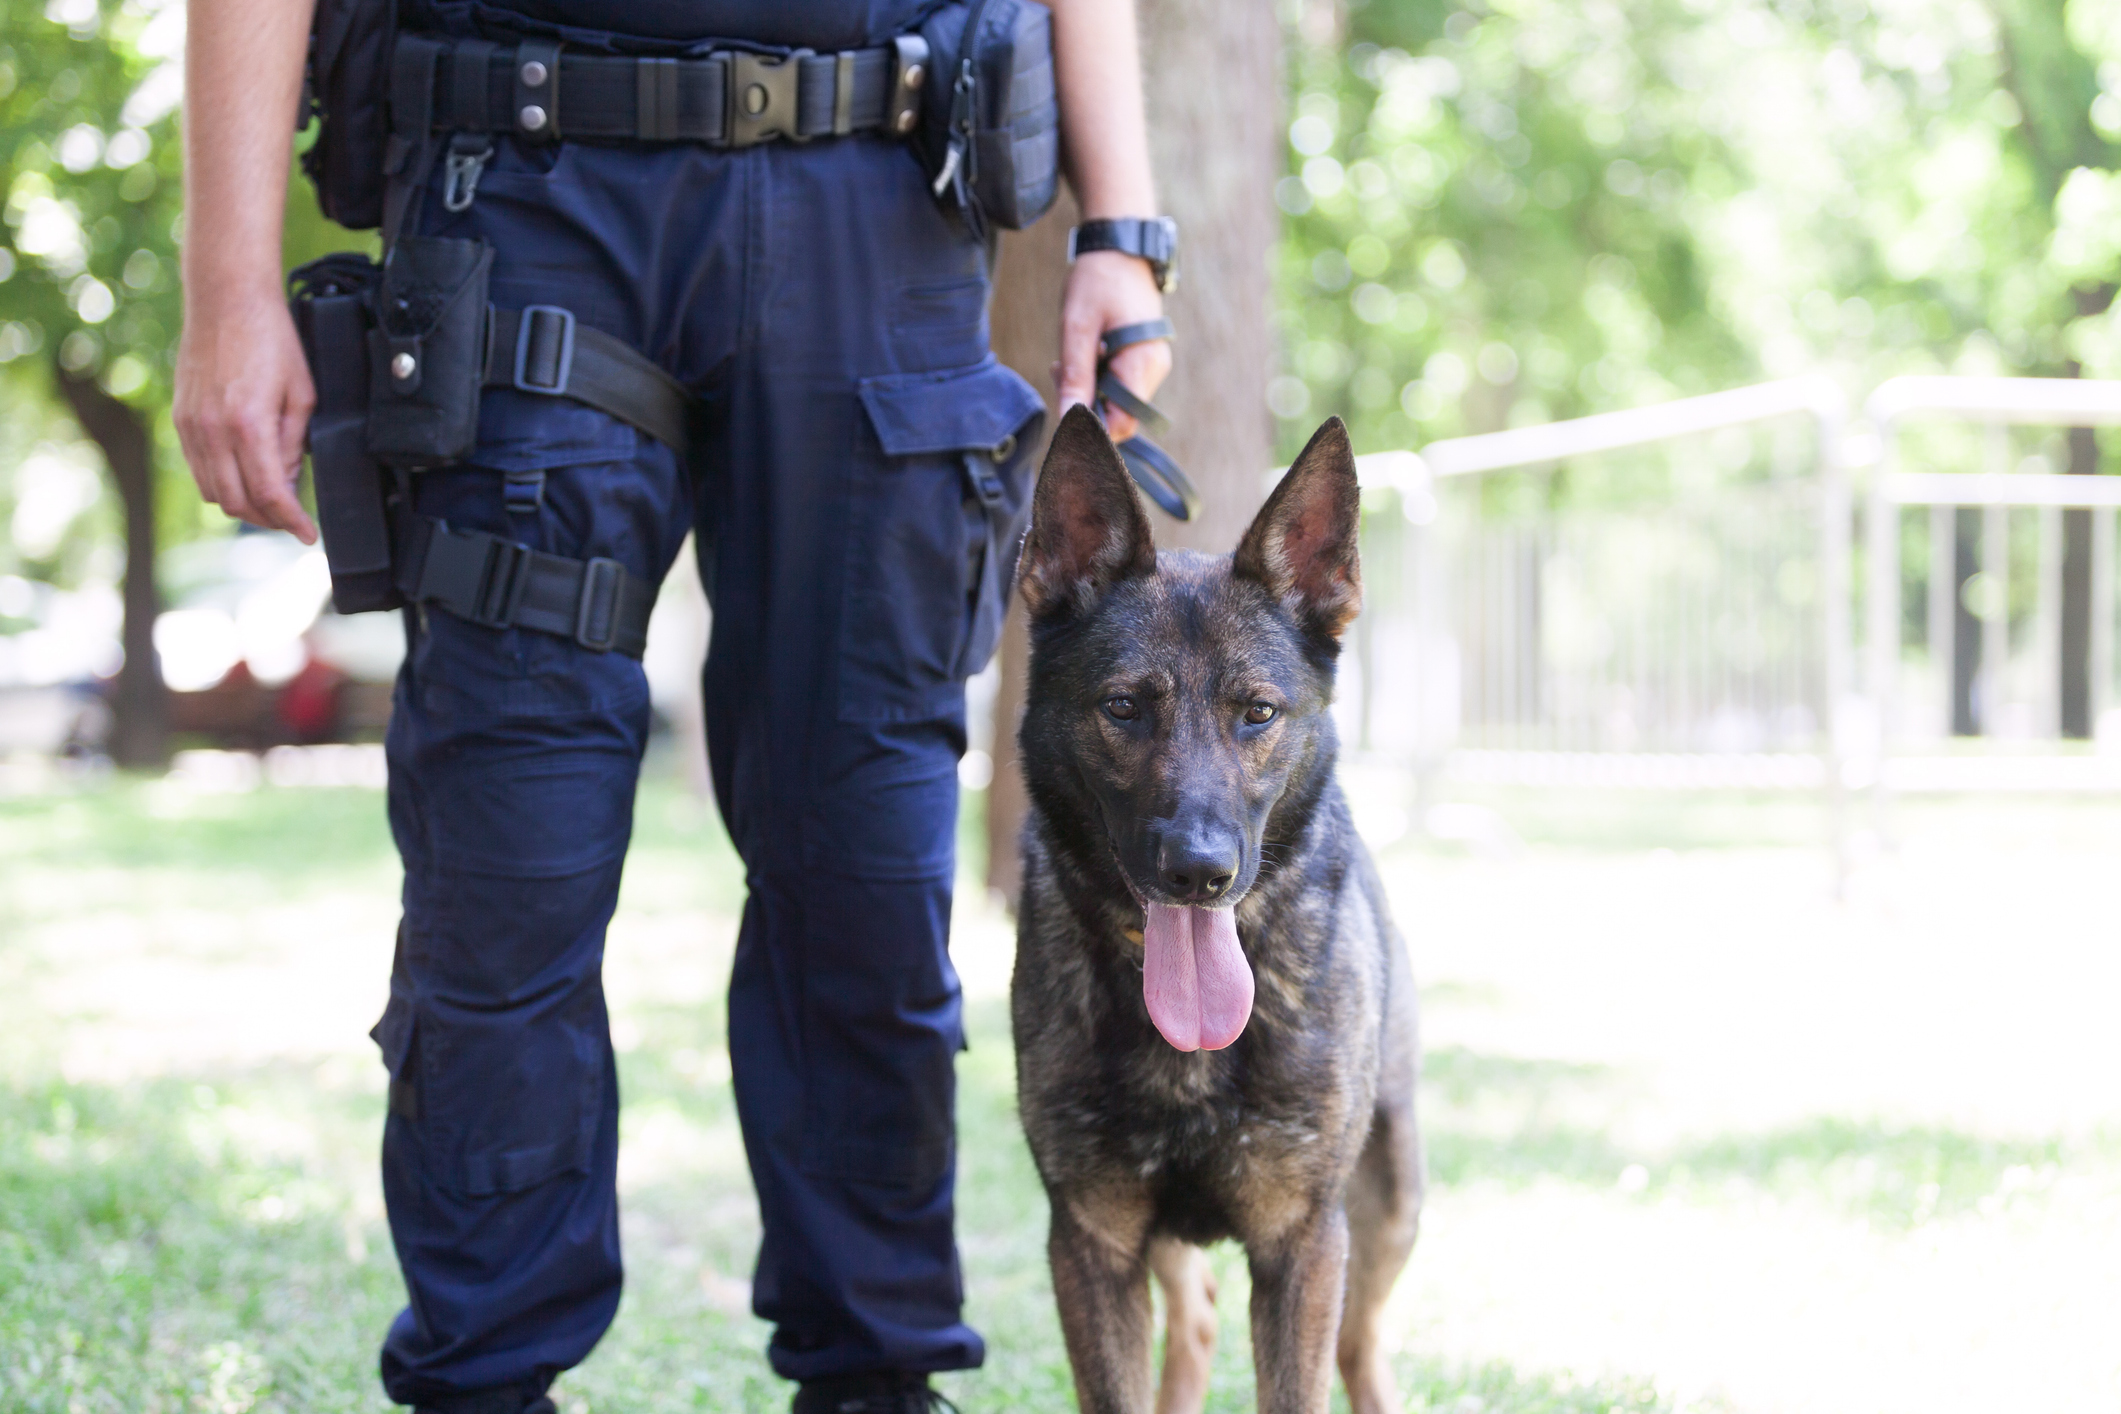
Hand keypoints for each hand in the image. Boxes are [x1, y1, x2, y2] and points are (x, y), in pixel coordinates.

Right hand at [174, 292, 317, 543]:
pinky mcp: (181, 419)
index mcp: (249, 425)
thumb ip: (293, 444)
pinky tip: (245, 475)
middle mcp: (213, 431)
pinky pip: (198, 468)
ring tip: (271, 499)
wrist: (226, 300)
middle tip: (292, 519)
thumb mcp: (301, 394)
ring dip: (243, 504)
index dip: (291, 522)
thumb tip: (286, 483)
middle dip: (268, 519)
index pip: (269, 494)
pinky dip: (222, 482)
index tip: (308, 535)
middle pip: (237, 503)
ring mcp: (191, 426)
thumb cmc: (272, 341)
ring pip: (213, 491)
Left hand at [1055, 249, 1170, 441]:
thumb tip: (1068, 419)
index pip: (1122, 424)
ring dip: (1088, 388)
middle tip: (1058, 370)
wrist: (1119, 248)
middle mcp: (1154, 370)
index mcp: (1141, 364)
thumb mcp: (1077, 328)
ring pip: (1116, 401)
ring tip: (1073, 355)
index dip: (1092, 428)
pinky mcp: (1143, 360)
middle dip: (1084, 402)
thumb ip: (1075, 376)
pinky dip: (1098, 376)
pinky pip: (1119, 385)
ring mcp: (1152, 365)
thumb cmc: (1097, 281)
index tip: (1064, 404)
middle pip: (1117, 415)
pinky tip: (1087, 352)